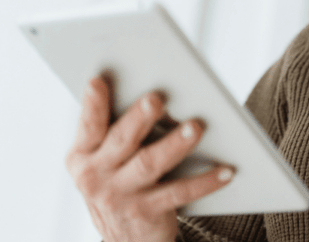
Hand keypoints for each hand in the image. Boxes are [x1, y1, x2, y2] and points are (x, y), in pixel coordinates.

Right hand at [65, 77, 233, 241]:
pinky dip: (205, 181)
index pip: (88, 126)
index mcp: (82, 156)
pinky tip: (226, 170)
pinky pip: (180, 193)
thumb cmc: (119, 181)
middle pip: (122, 140)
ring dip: (174, 144)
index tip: (98, 82)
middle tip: (157, 98)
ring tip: (195, 127)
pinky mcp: (146, 212)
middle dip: (139, 118)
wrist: (123, 238)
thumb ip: (117, 129)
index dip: (92, 105)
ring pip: (150, 164)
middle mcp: (95, 176)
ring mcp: (120, 196)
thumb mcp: (105, 159)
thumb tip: (154, 94)